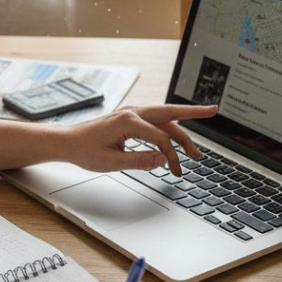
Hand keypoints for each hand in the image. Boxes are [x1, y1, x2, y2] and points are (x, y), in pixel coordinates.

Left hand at [64, 104, 217, 175]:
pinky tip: (174, 145)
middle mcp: (132, 112)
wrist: (67, 142)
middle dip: (193, 114)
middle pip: (170, 114)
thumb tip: (164, 160)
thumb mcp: (112, 163)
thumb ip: (140, 161)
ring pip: (164, 119)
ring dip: (180, 134)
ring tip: (194, 154)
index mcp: (128, 121)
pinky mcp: (129, 119)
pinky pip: (154, 123)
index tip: (174, 169)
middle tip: (213, 112)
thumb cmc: (85, 151)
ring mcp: (131, 114)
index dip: (170, 153)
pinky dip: (167, 133)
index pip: (160, 136)